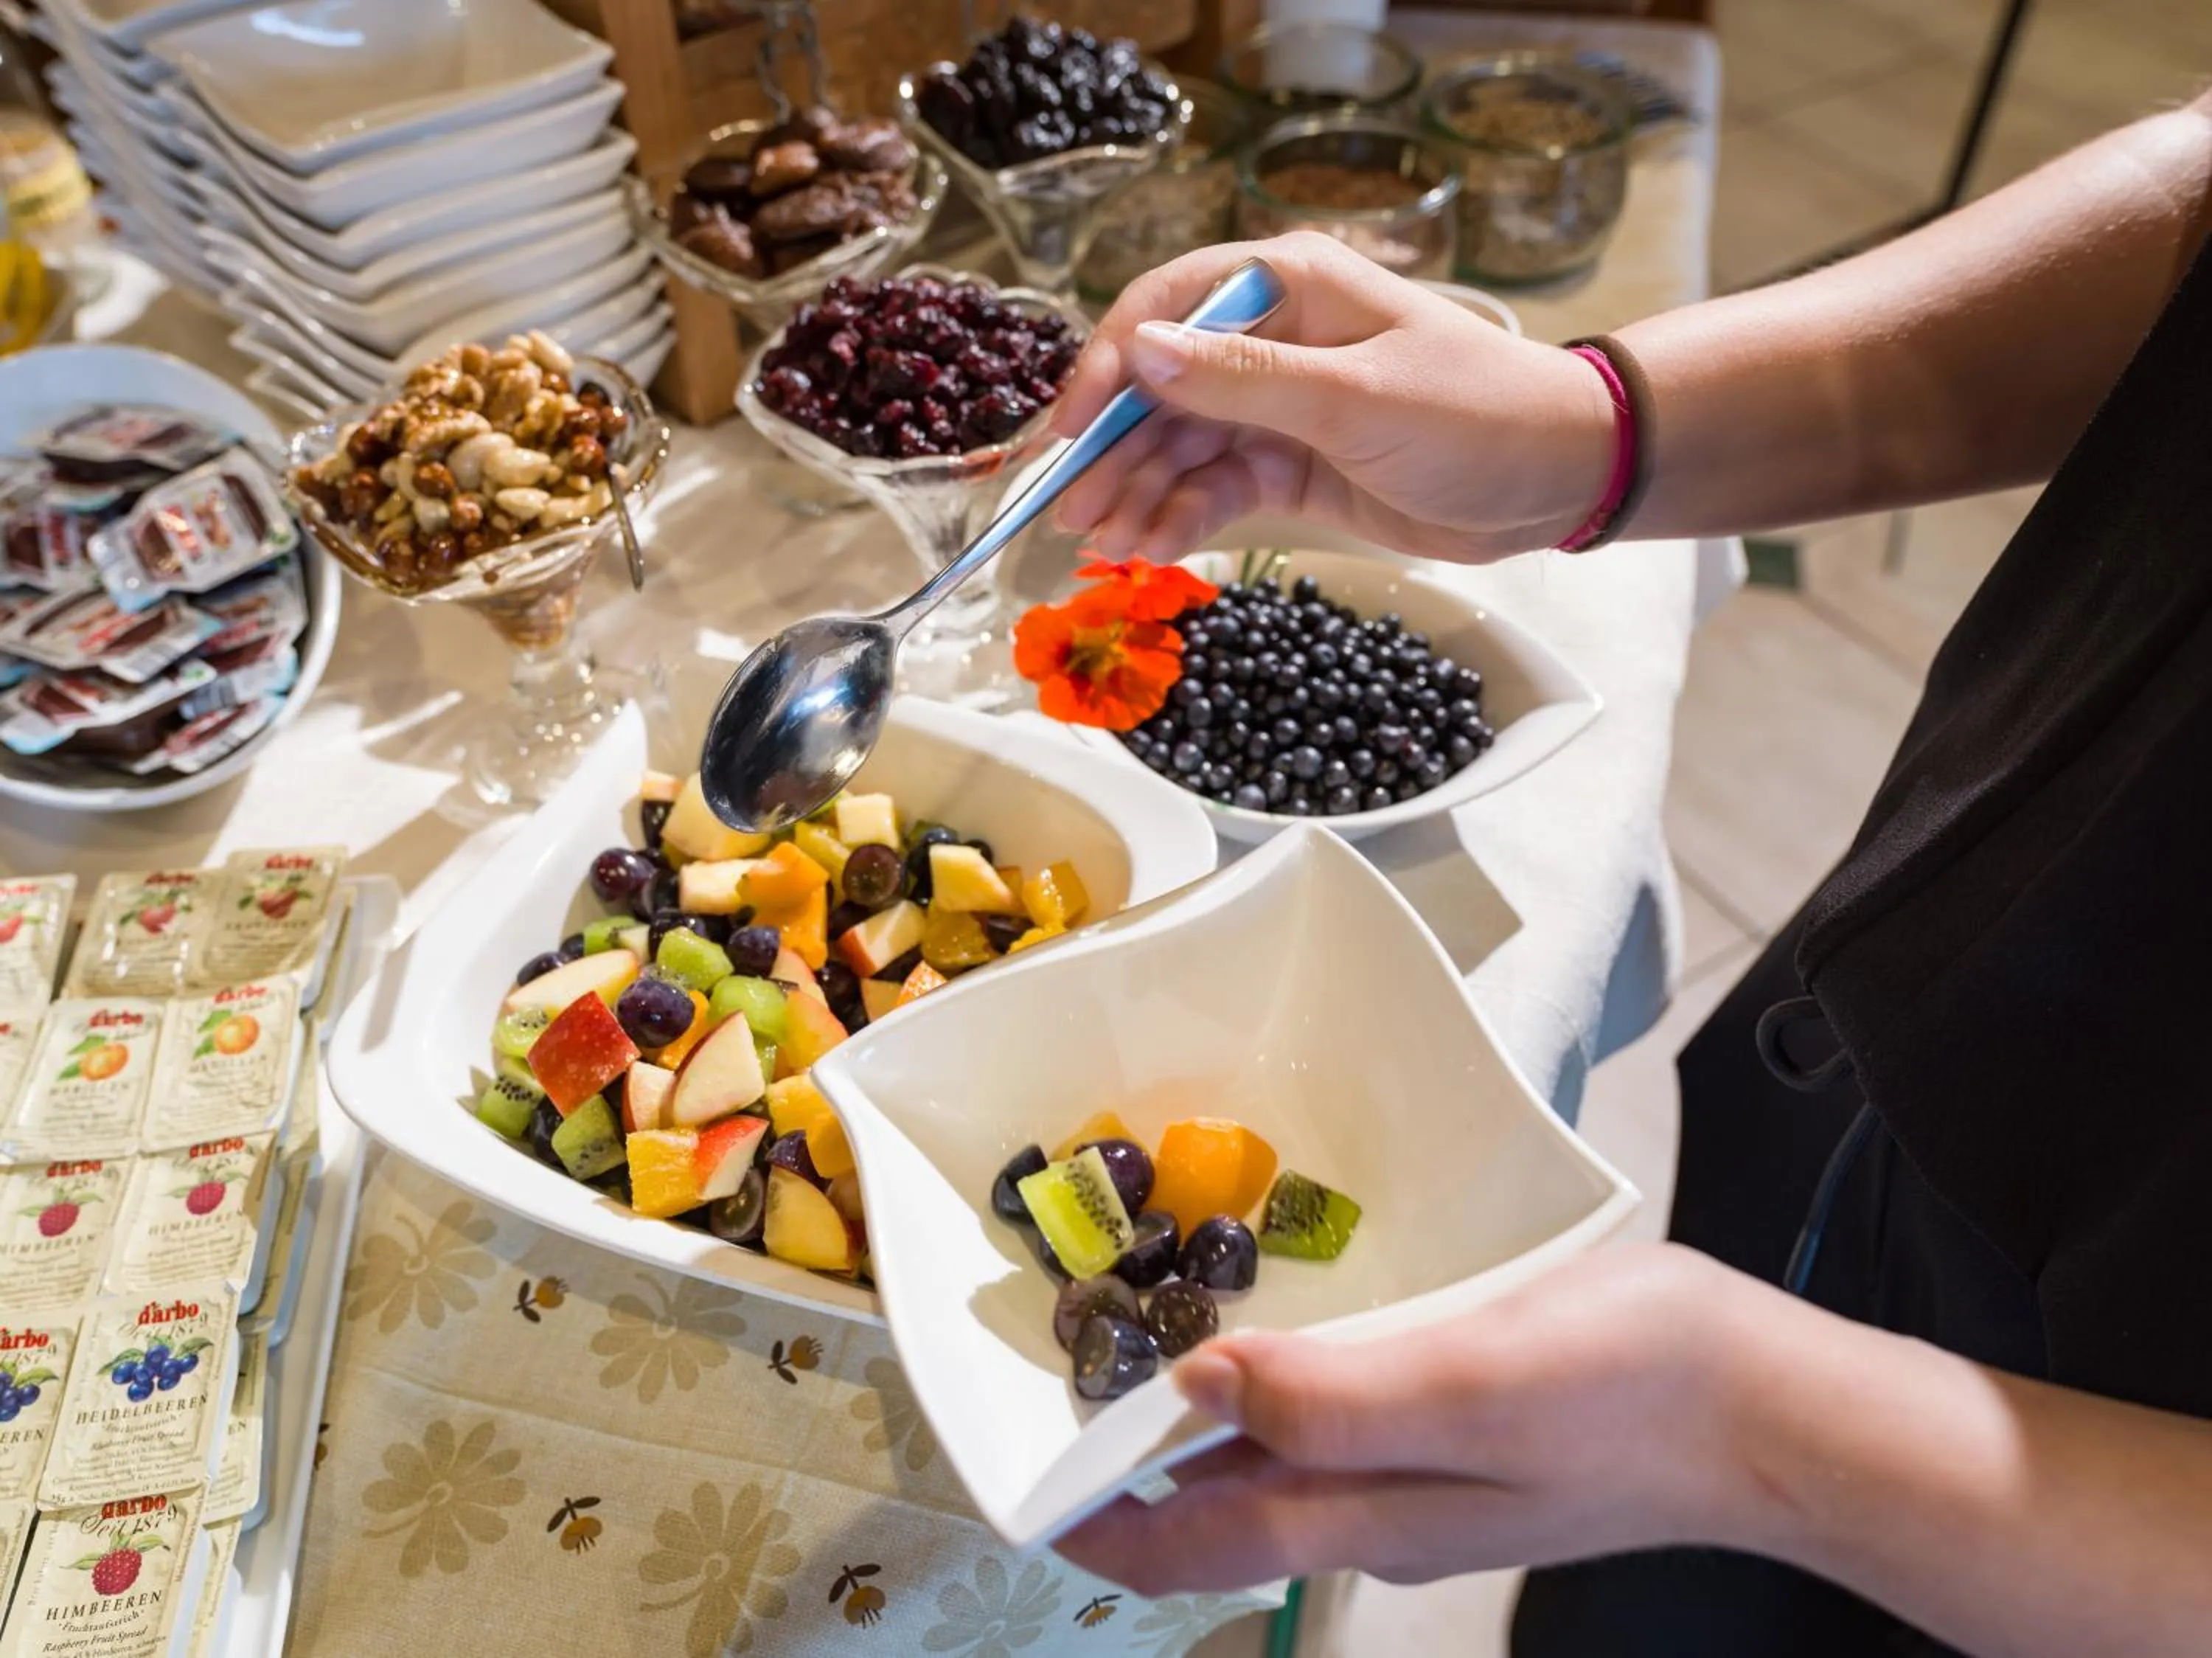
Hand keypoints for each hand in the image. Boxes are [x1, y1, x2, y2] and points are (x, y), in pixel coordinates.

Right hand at [1049, 232, 1618, 563]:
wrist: (1559, 477)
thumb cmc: (1476, 414)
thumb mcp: (1353, 396)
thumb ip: (1241, 378)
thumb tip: (1139, 350)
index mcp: (1286, 285)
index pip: (1166, 311)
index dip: (1107, 370)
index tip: (1067, 433)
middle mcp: (1271, 336)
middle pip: (1160, 389)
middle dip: (1112, 449)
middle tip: (1067, 512)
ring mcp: (1277, 404)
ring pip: (1180, 446)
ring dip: (1138, 492)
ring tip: (1105, 546)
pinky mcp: (1290, 464)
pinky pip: (1214, 486)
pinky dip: (1180, 516)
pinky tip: (1149, 547)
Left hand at [1055, 1243, 1776, 1596]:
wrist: (1775, 1410)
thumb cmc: (1629, 1390)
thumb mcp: (1468, 1382)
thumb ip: (1330, 1399)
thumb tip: (1192, 1393)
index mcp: (1362, 1513)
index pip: (1187, 1547)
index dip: (1092, 1523)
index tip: (1012, 1472)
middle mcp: (1379, 1511)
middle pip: (1218, 1515)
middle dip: (1127, 1474)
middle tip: (1061, 1384)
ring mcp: (1427, 1477)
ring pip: (1273, 1469)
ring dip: (1194, 1431)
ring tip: (1137, 1351)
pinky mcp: (1470, 1429)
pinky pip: (1336, 1424)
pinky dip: (1276, 1391)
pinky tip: (1276, 1334)